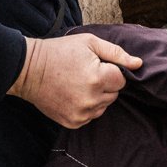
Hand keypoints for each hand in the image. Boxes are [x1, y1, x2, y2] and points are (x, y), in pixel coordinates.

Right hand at [8, 33, 141, 127]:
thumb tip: (138, 64)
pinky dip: (86, 107)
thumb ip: (117, 53)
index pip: (121, 79)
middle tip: (84, 73)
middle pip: (114, 94)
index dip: (110, 70)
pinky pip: (91, 116)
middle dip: (104, 84)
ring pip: (104, 106)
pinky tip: (72, 95)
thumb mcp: (89, 43)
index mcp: (98, 78)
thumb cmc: (60, 52)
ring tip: (78, 84)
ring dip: (97, 97)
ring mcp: (81, 113)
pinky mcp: (73, 122)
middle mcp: (91, 99)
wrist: (28, 70)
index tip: (94, 65)